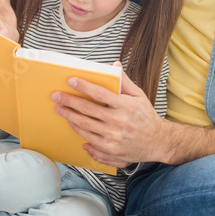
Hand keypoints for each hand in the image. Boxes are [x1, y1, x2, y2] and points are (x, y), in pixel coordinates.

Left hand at [52, 62, 168, 167]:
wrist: (158, 141)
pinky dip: (79, 132)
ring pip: (85, 126)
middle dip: (69, 101)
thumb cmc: (147, 116)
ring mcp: (113, 137)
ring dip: (70, 116)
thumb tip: (114, 66)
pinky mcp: (110, 149)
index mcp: (126, 106)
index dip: (83, 86)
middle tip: (56, 96)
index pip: (100, 93)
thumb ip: (125, 81)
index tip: (71, 80)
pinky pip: (89, 140)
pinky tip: (73, 124)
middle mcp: (118, 122)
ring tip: (61, 109)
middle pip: (87, 110)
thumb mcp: (139, 96)